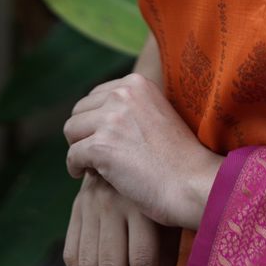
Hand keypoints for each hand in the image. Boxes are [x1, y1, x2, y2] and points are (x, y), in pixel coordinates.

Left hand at [63, 72, 223, 230]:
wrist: (193, 183)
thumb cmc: (179, 157)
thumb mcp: (158, 114)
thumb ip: (132, 107)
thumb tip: (98, 113)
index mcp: (137, 83)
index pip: (96, 95)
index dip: (97, 121)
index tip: (109, 140)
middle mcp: (123, 93)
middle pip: (79, 110)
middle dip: (85, 134)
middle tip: (100, 156)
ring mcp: (111, 118)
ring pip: (71, 130)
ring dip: (80, 150)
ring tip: (96, 166)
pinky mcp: (101, 145)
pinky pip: (72, 156)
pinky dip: (76, 169)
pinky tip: (91, 177)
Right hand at [63, 172, 181, 265]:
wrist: (140, 141)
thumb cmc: (169, 188)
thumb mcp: (171, 216)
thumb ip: (168, 254)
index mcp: (142, 203)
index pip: (141, 261)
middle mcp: (114, 202)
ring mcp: (91, 203)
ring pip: (89, 264)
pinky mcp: (78, 206)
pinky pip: (71, 252)